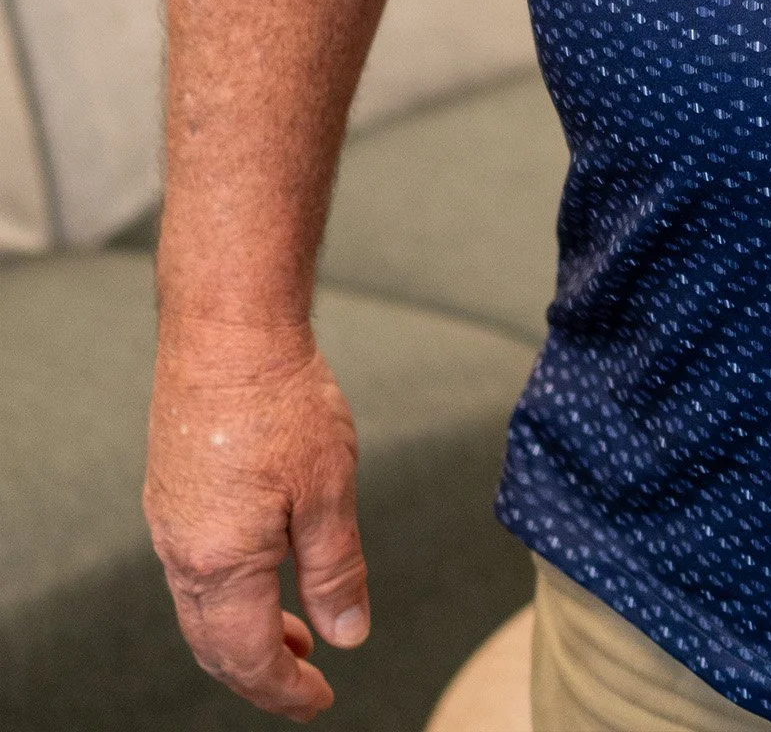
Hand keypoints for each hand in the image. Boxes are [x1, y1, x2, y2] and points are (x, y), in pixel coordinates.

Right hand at [144, 314, 369, 718]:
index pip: (248, 658)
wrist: (227, 328)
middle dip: (260, 675)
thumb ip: (335, 571)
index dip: (285, 690)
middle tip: (305, 683)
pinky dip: (229, 594)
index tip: (319, 701)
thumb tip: (347, 633)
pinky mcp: (170, 493)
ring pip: (201, 610)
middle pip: (215, 647)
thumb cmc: (280, 400)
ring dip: (244, 635)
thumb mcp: (329, 490)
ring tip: (295, 634)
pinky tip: (265, 573)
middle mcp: (182, 552)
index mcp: (221, 564)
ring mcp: (169, 522)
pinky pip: (193, 570)